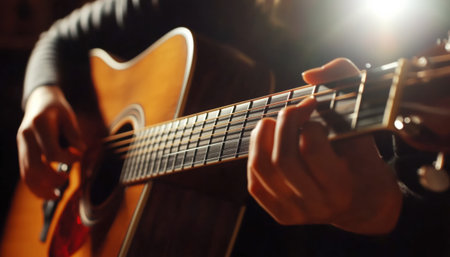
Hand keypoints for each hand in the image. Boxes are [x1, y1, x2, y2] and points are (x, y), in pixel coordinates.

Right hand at [17, 86, 84, 198]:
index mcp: (39, 125)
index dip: (68, 160)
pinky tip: (49, 191)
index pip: (52, 153)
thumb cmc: (58, 110)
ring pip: (26, 175)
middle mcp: (26, 136)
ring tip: (57, 194)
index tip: (78, 156)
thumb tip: (80, 152)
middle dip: (52, 180)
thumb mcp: (69, 117)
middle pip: (34, 168)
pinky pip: (25, 174)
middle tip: (66, 180)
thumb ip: (74, 135)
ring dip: (41, 189)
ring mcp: (21, 145)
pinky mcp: (21, 153)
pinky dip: (36, 186)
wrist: (39, 101)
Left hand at [247, 58, 402, 234]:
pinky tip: (269, 142)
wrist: (364, 202)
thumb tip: (308, 74)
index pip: (311, 149)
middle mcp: (318, 204)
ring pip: (262, 168)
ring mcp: (296, 212)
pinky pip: (254, 181)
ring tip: (274, 123)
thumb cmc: (362, 158)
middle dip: (284, 123)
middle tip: (293, 109)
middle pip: (283, 159)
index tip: (313, 107)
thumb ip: (346, 82)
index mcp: (343, 186)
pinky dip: (255, 154)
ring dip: (261, 136)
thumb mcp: (367, 122)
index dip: (307, 121)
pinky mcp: (281, 214)